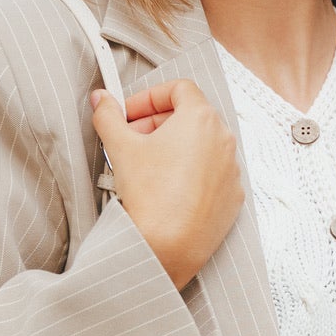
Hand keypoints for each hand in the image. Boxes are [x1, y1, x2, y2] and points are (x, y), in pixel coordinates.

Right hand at [91, 81, 242, 289]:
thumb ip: (108, 115)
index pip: (179, 89)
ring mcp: (231, 170)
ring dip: (174, 148)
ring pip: (202, 146)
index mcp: (201, 119)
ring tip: (147, 166)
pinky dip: (190, 173)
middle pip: (190, 117)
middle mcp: (224, 140)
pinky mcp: (233, 197)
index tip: (129, 113)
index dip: (149, 97)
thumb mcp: (120, 147)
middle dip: (157, 123)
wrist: (167, 247)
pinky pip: (211, 174)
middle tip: (131, 139)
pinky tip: (167, 189)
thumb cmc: (150, 195)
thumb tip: (101, 99)